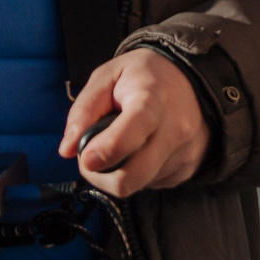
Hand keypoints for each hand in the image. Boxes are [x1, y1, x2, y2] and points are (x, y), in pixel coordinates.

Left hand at [58, 48, 210, 197]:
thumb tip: (67, 149)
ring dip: (120, 172)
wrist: (192, 78)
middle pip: (131, 177)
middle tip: (92, 158)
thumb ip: (84, 109)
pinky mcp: (189, 169)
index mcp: (153, 99)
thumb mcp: (107, 75)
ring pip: (139, 184)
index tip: (85, 158)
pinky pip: (152, 184)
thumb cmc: (144, 75)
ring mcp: (185, 152)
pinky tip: (142, 149)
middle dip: (101, 176)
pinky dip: (139, 173)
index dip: (104, 153)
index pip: (130, 136)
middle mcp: (176, 129)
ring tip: (122, 144)